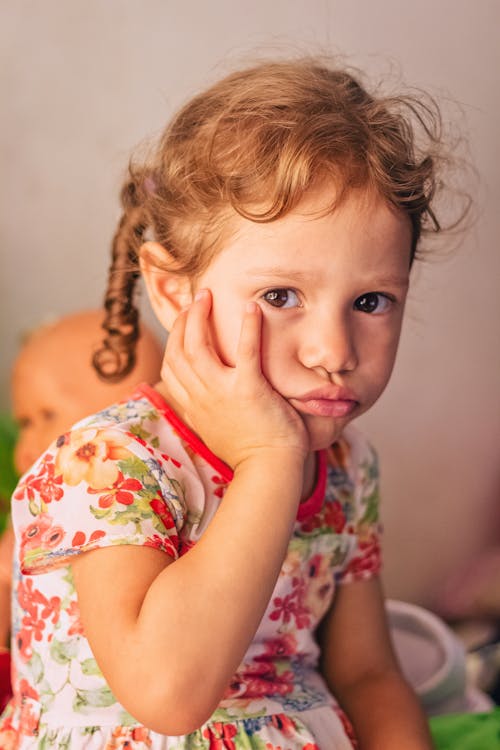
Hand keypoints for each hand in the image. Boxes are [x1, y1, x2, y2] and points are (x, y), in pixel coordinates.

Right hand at [161, 289, 307, 468]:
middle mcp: (201, 397)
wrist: (268, 470)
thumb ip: (205, 411)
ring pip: (198, 346)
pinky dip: (248, 327)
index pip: (170, 368)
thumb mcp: (214, 432)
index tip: (183, 324)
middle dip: (183, 320)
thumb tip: (201, 400)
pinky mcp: (249, 389)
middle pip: (179, 351)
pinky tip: (252, 307)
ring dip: (200, 316)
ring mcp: (222, 393)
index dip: (173, 340)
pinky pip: (245, 351)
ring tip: (207, 296)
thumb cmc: (249, 454)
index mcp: (193, 407)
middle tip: (195, 300)